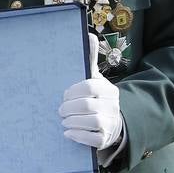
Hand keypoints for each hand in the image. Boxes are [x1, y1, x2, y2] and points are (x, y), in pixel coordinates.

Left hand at [59, 33, 123, 150]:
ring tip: (64, 121)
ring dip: (72, 122)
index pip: (89, 87)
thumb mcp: (95, 79)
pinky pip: (93, 138)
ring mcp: (111, 123)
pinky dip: (78, 136)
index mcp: (109, 89)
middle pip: (87, 105)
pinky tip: (68, 133)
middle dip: (69, 108)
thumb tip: (89, 34)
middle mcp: (113, 105)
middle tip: (60, 111)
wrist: (113, 122)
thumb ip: (90, 59)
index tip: (64, 95)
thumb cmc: (97, 98)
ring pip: (91, 122)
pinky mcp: (106, 138)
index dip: (72, 92)